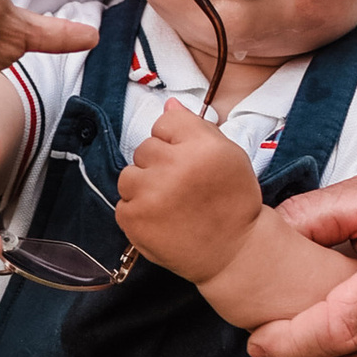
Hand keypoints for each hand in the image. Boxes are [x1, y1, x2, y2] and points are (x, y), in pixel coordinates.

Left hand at [113, 102, 261, 282]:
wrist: (234, 252)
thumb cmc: (233, 202)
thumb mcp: (229, 155)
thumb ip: (196, 127)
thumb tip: (168, 104)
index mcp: (202, 147)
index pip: (166, 122)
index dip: (176, 142)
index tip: (190, 160)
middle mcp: (175, 167)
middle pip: (145, 148)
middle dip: (159, 165)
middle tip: (182, 187)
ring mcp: (151, 194)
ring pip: (128, 175)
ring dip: (144, 187)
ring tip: (170, 204)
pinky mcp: (134, 219)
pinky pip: (122, 203)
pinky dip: (138, 212)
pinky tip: (161, 221)